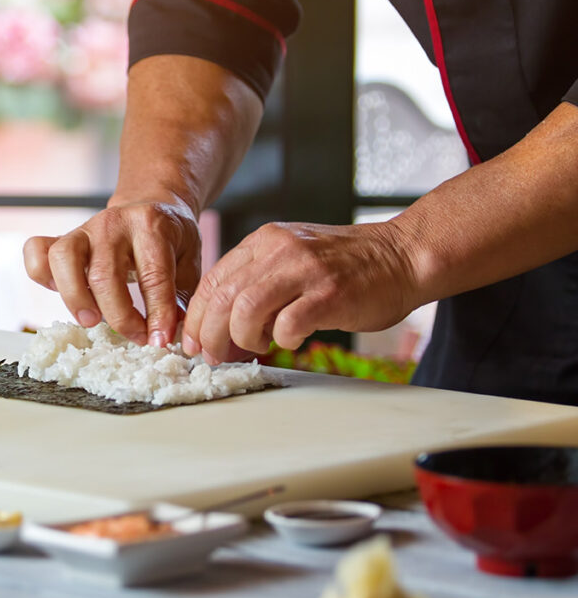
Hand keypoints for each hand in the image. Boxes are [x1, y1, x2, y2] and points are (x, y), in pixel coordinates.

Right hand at [23, 199, 201, 345]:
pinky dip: (40, 274)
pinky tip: (59, 291)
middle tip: (135, 337)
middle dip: (120, 316)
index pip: (153, 275)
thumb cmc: (169, 238)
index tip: (160, 340)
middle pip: (105, 274)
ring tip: (92, 321)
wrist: (150, 204)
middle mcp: (113, 223)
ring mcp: (84, 228)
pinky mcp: (63, 237)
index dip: (158, 313)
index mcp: (151, 225)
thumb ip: (182, 295)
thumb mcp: (188, 259)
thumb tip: (175, 334)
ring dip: (75, 297)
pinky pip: (37, 250)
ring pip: (63, 259)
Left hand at [181, 221, 419, 362]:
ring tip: (257, 346)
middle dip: (210, 335)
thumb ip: (258, 278)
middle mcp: (280, 250)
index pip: (213, 281)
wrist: (402, 255)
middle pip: (223, 298)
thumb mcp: (292, 256)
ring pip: (246, 310)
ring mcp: (305, 270)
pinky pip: (288, 324)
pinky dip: (283, 340)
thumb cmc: (347, 266)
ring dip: (243, 338)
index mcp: (264, 241)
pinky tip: (291, 340)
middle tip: (215, 356)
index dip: (197, 317)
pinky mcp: (330, 294)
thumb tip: (221, 322)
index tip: (195, 342)